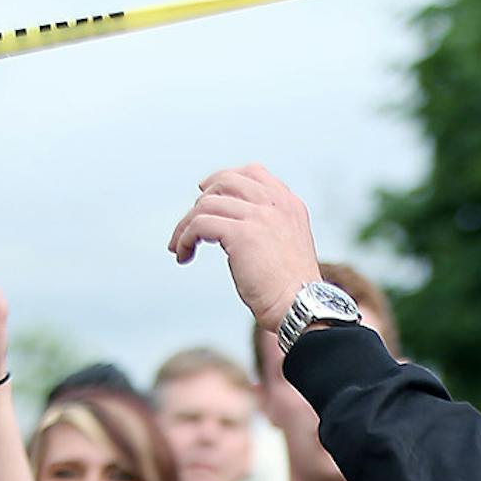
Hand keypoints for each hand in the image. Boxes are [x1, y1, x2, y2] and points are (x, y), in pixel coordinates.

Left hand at [169, 166, 324, 335]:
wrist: (301, 306)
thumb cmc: (292, 291)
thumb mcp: (286, 247)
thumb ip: (268, 229)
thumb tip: (233, 228)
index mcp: (289, 204)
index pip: (253, 173)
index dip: (224, 179)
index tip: (207, 192)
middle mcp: (275, 204)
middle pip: (226, 181)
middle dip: (202, 198)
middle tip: (188, 222)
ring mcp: (259, 216)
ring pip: (207, 203)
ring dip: (186, 224)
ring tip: (180, 246)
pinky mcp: (241, 233)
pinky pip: (200, 224)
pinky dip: (185, 237)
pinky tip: (183, 254)